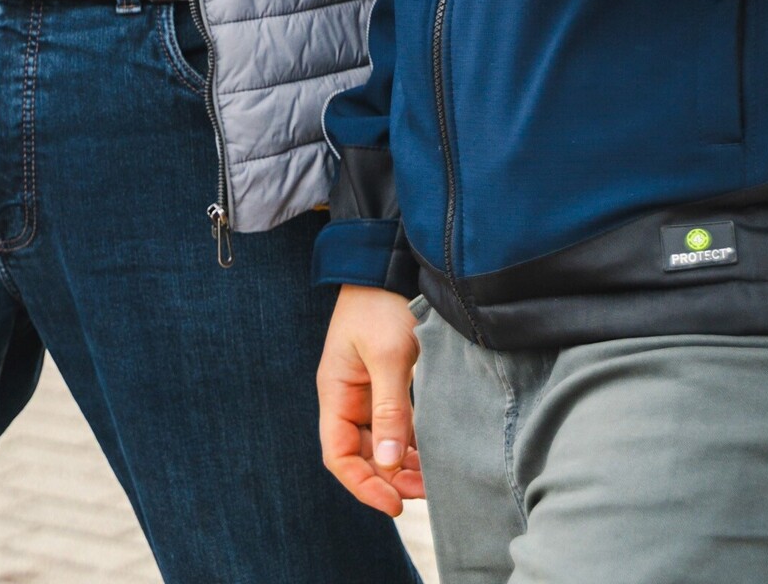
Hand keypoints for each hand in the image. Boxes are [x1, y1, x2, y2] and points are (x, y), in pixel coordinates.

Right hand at [318, 284, 423, 515]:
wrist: (389, 263)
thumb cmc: (381, 304)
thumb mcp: (388, 355)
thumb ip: (390, 410)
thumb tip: (391, 463)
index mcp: (335, 391)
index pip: (338, 455)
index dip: (363, 484)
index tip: (394, 504)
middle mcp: (346, 397)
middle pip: (360, 455)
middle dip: (389, 479)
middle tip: (425, 493)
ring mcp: (365, 391)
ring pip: (379, 444)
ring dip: (402, 465)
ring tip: (432, 481)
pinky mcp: (385, 384)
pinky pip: (394, 426)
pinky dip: (410, 444)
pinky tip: (430, 456)